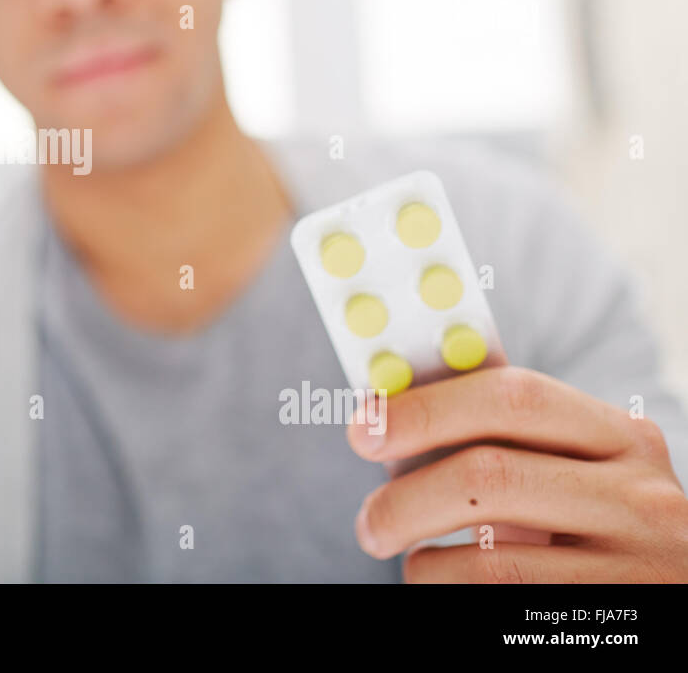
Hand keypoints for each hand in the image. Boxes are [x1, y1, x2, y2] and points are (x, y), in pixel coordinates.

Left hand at [346, 365, 687, 580]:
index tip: (362, 427)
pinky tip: (446, 584)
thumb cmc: (594, 521)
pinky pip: (501, 605)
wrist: (672, 590)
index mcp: (622, 435)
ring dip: (423, 563)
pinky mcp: (615, 623)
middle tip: (367, 521)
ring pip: (491, 561)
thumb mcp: (571, 467)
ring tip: (407, 560)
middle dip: (405, 496)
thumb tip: (390, 413)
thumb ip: (502, 434)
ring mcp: (637, 567)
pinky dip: (451, 592)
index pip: (511, 397)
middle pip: (489, 475)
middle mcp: (640, 497)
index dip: (425, 407)